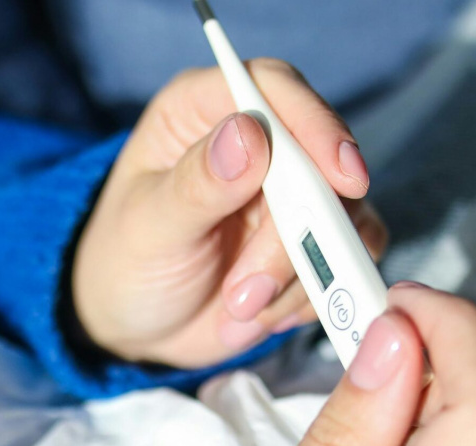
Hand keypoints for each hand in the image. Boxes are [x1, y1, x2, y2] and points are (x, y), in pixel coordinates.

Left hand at [72, 59, 386, 367]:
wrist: (138, 327)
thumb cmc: (127, 262)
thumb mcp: (150, 225)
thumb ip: (198, 183)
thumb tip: (250, 134)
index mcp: (203, 110)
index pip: (272, 88)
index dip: (315, 124)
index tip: (343, 179)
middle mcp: (257, 141)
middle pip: (318, 163)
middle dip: (293, 239)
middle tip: (246, 294)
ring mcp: (292, 192)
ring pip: (341, 217)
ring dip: (298, 277)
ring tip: (238, 309)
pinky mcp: (314, 238)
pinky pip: (348, 258)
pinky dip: (312, 295)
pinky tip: (265, 314)